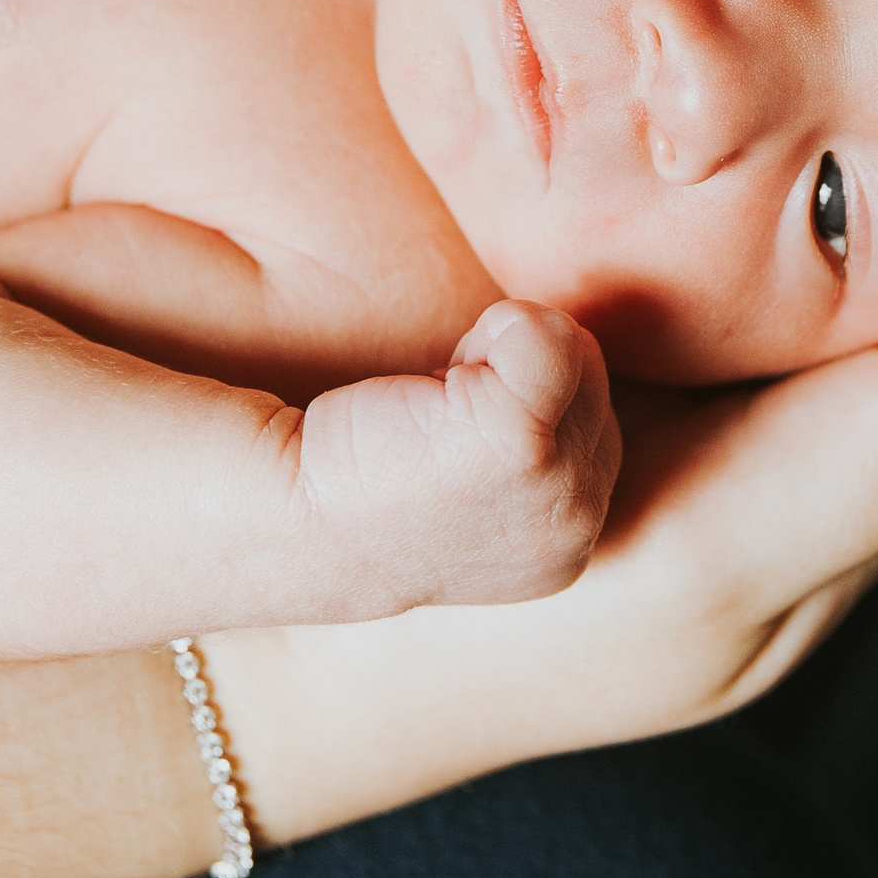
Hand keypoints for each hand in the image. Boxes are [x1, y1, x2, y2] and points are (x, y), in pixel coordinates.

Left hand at [290, 303, 618, 615]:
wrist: (286, 519)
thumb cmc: (360, 486)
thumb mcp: (477, 483)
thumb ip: (540, 442)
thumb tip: (564, 347)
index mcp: (569, 546)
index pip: (592, 418)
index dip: (514, 394)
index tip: (444, 433)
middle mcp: (579, 530)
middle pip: (591, 376)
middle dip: (512, 369)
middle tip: (431, 420)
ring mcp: (561, 490)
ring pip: (574, 347)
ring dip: (495, 353)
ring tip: (431, 413)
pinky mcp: (523, 443)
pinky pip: (546, 331)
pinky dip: (494, 330)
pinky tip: (432, 387)